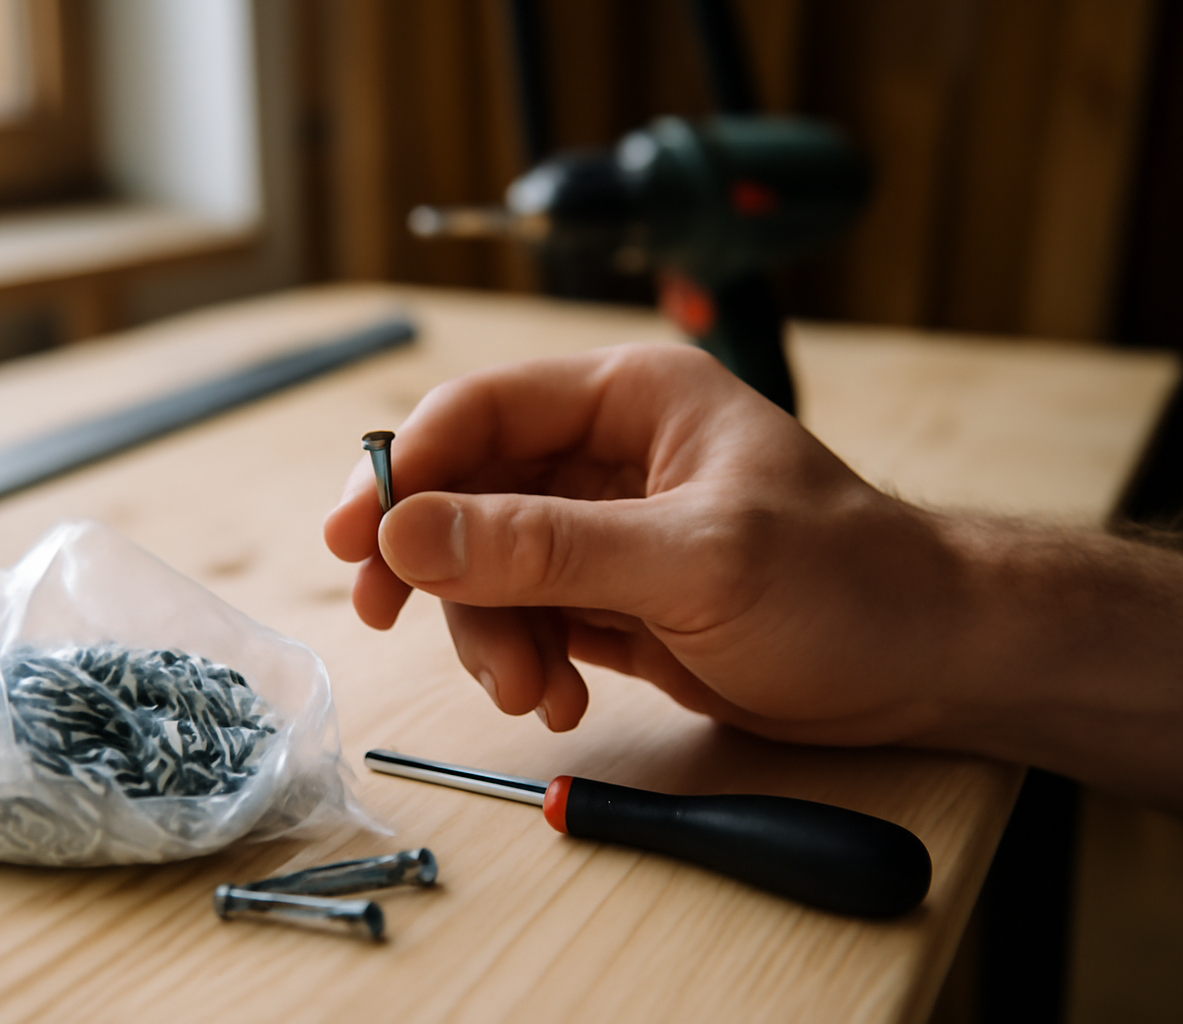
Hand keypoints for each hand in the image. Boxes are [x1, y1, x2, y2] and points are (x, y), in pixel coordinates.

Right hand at [323, 343, 958, 745]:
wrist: (922, 664)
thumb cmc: (843, 581)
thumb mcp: (690, 559)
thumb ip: (545, 548)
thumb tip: (407, 536)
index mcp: (626, 399)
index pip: (480, 411)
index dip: (405, 467)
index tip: (354, 537)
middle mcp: (603, 456)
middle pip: (466, 495)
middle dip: (435, 566)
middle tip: (383, 618)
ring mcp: (603, 531)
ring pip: (486, 568)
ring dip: (487, 633)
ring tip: (531, 691)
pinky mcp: (610, 598)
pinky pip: (524, 618)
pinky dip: (523, 661)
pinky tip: (558, 697)